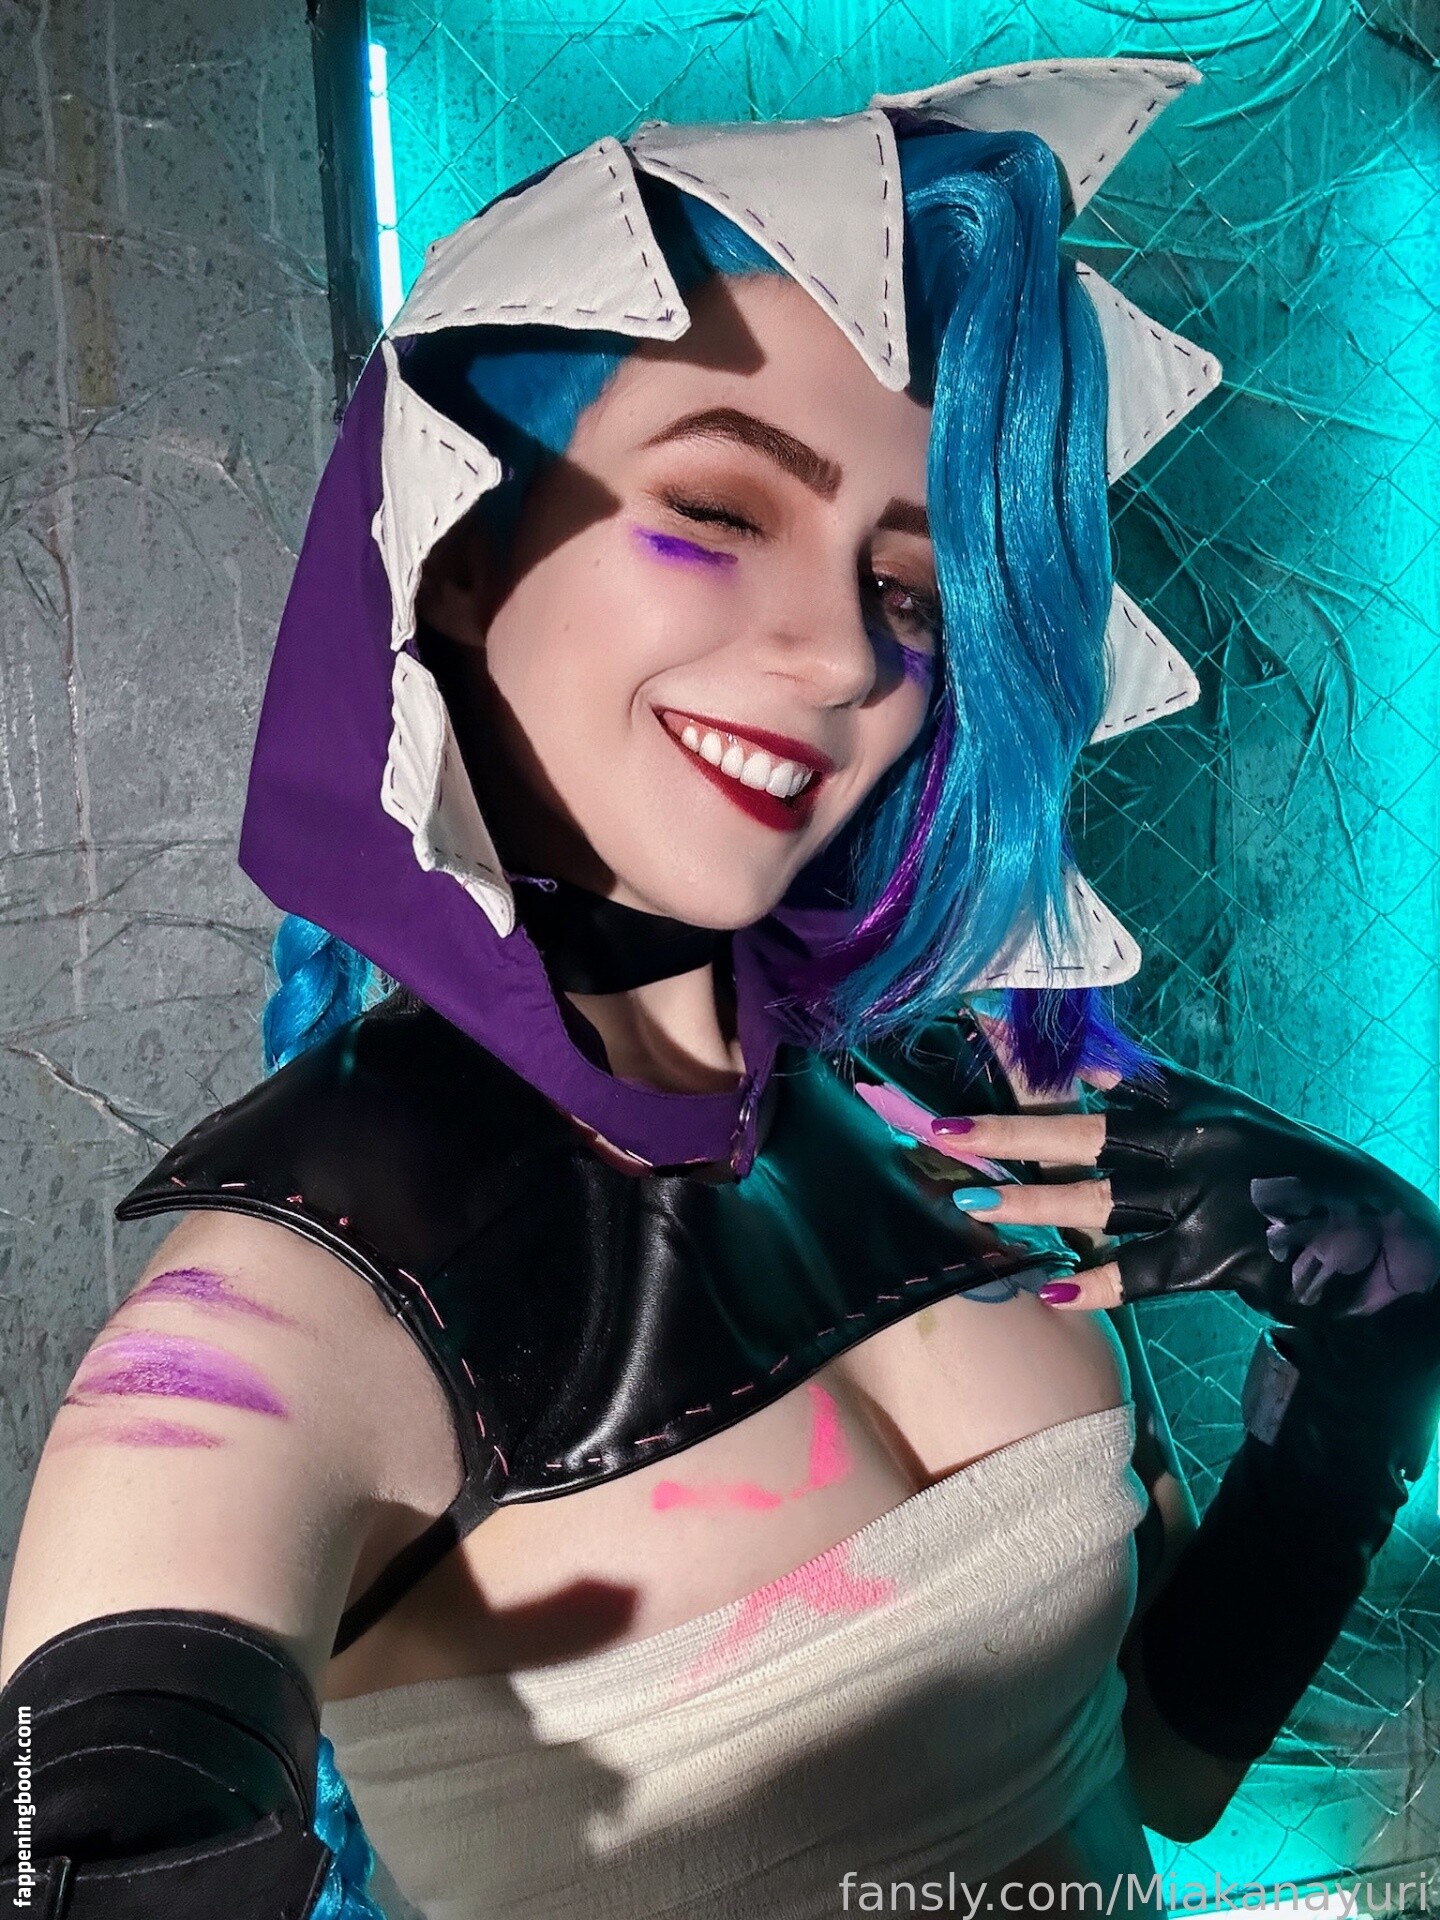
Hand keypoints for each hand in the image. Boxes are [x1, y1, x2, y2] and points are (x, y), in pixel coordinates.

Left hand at [864, 1060, 1439, 1318]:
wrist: (1370, 1236)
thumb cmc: (1285, 1173)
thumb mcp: (1227, 1115)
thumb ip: (1155, 1093)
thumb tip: (1081, 1062)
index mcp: (1193, 1101)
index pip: (1102, 1070)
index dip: (1037, 1055)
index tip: (976, 1026)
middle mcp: (1193, 1141)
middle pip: (1083, 1133)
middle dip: (1008, 1131)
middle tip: (944, 1129)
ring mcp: (1203, 1200)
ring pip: (1097, 1201)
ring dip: (1028, 1205)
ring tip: (969, 1205)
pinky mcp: (1217, 1258)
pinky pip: (1143, 1275)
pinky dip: (1097, 1284)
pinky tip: (1051, 1289)